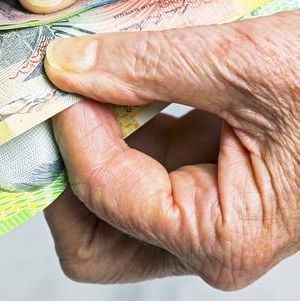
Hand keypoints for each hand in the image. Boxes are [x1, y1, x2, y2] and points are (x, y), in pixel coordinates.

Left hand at [42, 10, 299, 288]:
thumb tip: (70, 65)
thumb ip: (146, 63)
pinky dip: (116, 128)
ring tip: (86, 88)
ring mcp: (202, 213)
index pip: (104, 195)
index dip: (73, 132)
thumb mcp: (245, 62)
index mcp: (223, 234)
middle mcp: (207, 238)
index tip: (62, 78)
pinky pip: (134, 168)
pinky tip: (120, 87)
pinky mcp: (202, 181)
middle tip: (54, 108)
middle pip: (91, 235)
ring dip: (88, 144)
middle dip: (62, 172)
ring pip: (106, 204)